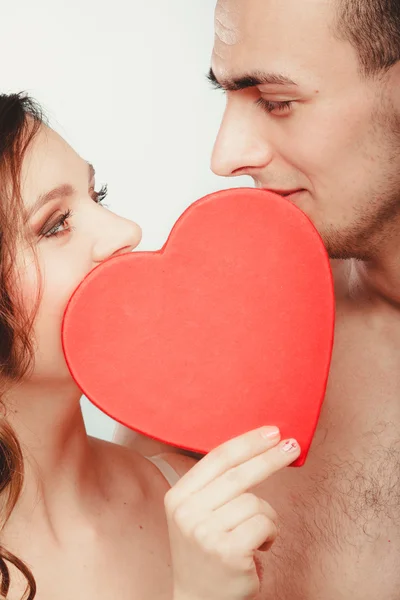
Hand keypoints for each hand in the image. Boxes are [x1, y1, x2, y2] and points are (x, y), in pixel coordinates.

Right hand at [165, 426, 299, 599]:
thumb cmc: (207, 551)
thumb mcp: (197, 513)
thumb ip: (216, 485)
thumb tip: (256, 447)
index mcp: (178, 496)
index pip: (217, 458)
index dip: (247, 442)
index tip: (271, 432)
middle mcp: (187, 513)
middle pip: (239, 473)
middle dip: (269, 457)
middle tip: (291, 446)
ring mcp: (205, 533)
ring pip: (255, 502)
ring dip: (266, 515)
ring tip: (256, 535)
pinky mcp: (228, 551)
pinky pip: (265, 524)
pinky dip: (270, 533)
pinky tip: (259, 548)